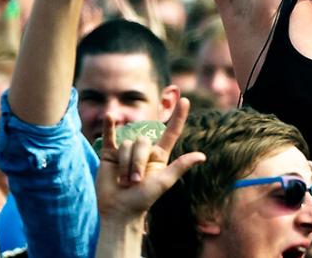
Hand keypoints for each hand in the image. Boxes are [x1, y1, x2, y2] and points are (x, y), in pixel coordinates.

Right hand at [97, 98, 206, 219]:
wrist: (120, 209)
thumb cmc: (143, 199)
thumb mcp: (164, 182)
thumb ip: (180, 166)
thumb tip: (202, 156)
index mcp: (160, 155)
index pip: (171, 132)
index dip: (179, 117)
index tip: (185, 101)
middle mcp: (144, 150)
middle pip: (142, 141)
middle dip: (138, 162)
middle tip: (135, 181)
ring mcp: (126, 150)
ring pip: (127, 144)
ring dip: (125, 164)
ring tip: (124, 181)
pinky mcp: (110, 153)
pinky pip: (110, 136)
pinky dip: (109, 126)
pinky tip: (110, 116)